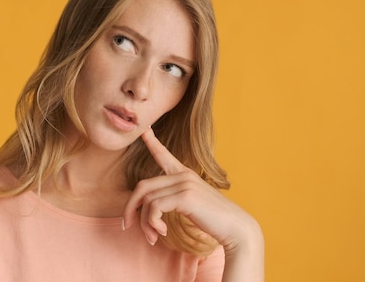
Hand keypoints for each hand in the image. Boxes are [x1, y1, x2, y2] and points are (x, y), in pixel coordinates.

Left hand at [122, 128, 263, 279]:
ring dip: (144, 223)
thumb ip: (172, 200)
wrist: (236, 228)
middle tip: (127, 226)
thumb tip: (148, 208)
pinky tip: (162, 232)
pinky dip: (152, 223)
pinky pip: (154, 208)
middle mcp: (183, 175)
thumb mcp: (190, 206)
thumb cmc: (214, 220)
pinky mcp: (185, 196)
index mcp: (185, 175)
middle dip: (130, 207)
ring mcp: (184, 183)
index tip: (144, 129)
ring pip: (146, 200)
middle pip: (143, 186)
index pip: (164, 155)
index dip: (152, 142)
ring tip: (153, 237)